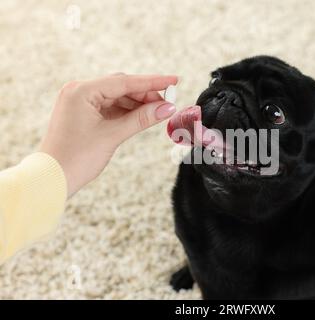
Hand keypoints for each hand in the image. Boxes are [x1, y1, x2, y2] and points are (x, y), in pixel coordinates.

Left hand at [40, 73, 177, 196]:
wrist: (52, 178)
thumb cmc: (76, 158)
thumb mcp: (113, 135)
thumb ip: (142, 119)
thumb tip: (167, 108)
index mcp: (81, 91)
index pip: (125, 82)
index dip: (152, 82)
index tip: (173, 80)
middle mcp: (79, 91)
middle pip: (121, 87)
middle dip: (146, 94)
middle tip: (169, 102)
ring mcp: (80, 102)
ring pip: (117, 97)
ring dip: (138, 104)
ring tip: (158, 111)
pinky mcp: (83, 113)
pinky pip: (110, 107)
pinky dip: (127, 111)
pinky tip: (142, 116)